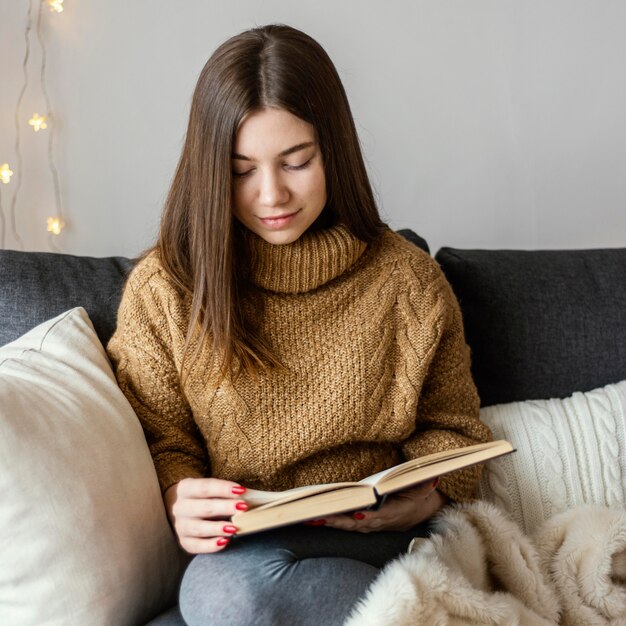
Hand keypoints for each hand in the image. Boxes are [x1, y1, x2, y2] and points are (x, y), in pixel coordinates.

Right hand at [164, 477, 248, 553]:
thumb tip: (249, 496)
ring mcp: (180, 526)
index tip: (242, 491)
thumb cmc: (205, 497)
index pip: (205, 487)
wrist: (185, 510)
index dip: (223, 488)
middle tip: (243, 507)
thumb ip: (226, 493)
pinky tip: (224, 542)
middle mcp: (180, 507)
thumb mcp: (211, 490)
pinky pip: (196, 546)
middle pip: (203, 507)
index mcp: (186, 488)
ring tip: (235, 528)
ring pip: (198, 528)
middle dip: (224, 507)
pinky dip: (210, 545)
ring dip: (218, 528)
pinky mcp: (184, 542)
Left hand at [318, 479, 446, 532]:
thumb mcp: (426, 488)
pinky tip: (316, 519)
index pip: (382, 515)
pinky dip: (333, 522)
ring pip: (350, 525)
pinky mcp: (366, 523)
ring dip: (331, 523)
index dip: (369, 516)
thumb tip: (433, 476)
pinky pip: (347, 524)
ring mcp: (373, 524)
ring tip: (311, 519)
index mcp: (397, 512)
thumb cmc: (422, 496)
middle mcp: (382, 521)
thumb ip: (426, 484)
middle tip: (321, 517)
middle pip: (358, 523)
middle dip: (339, 521)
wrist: (425, 512)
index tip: (357, 514)